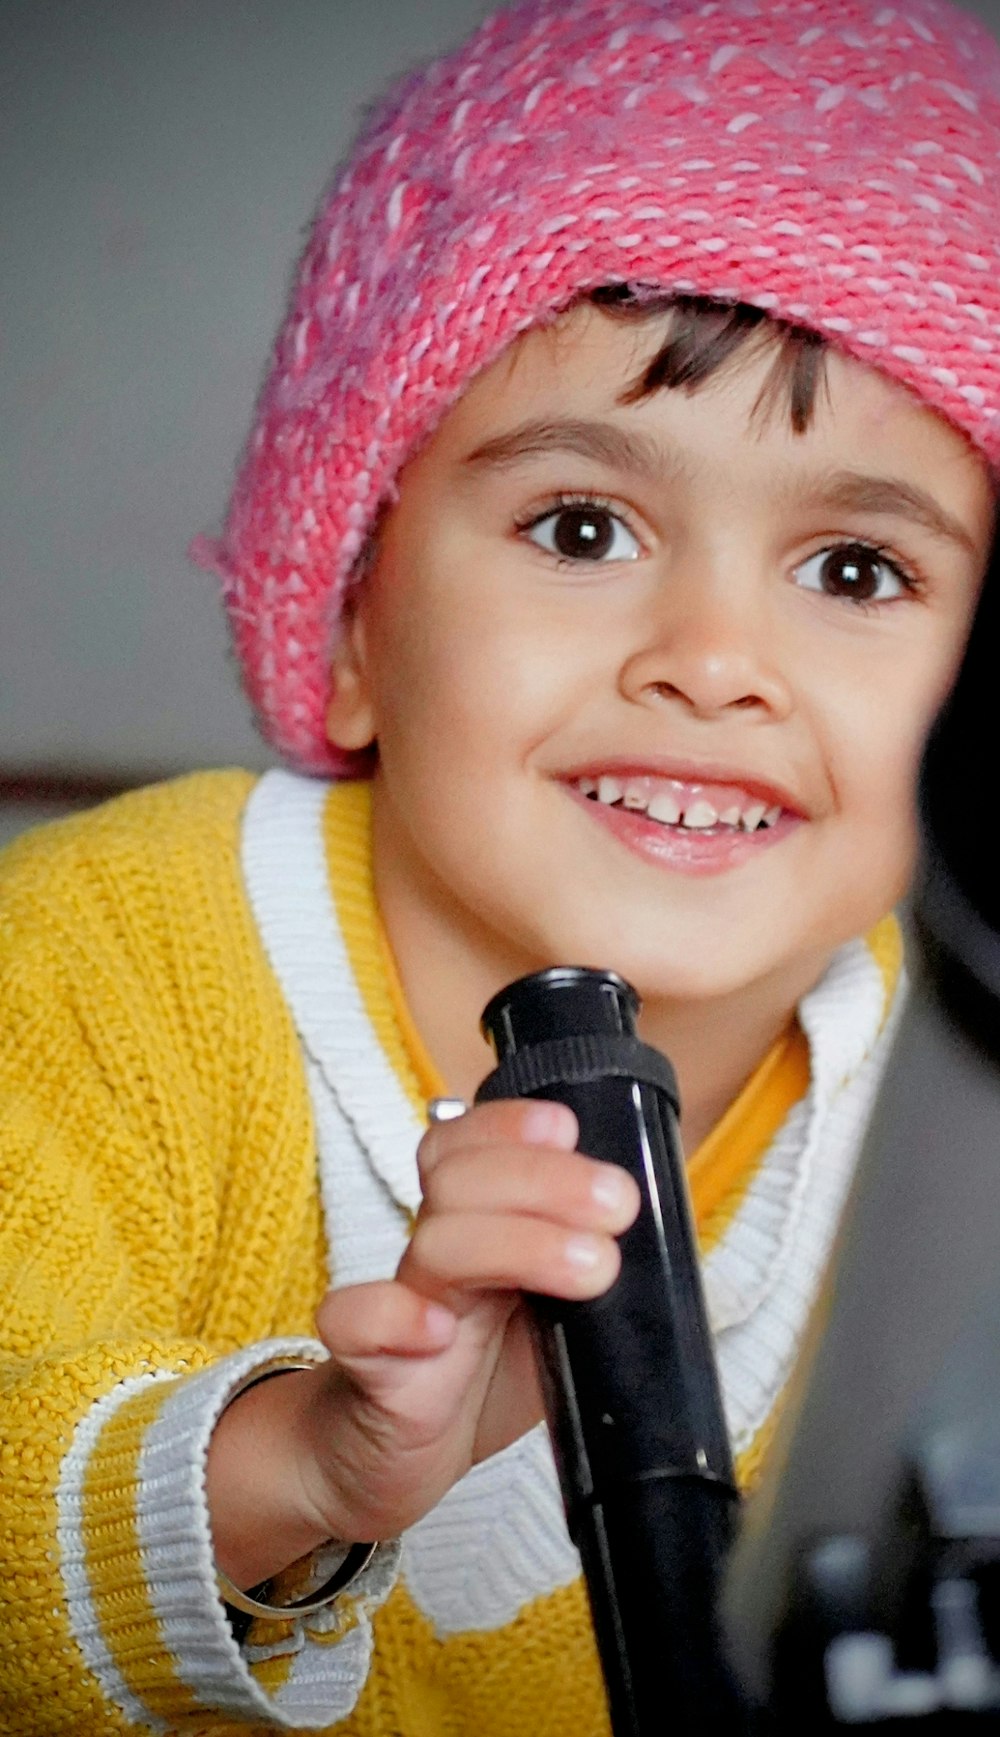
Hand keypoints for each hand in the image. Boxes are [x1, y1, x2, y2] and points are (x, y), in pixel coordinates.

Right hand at [297, 1097, 639, 1544]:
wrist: (385, 1460)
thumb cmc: (476, 1380)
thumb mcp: (552, 1321)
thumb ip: (587, 1274)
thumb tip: (668, 1243)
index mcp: (479, 1226)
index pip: (475, 1145)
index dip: (513, 1126)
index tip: (569, 1130)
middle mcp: (437, 1251)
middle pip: (463, 1178)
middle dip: (546, 1179)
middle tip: (617, 1204)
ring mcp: (400, 1304)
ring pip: (435, 1241)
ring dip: (515, 1242)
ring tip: (588, 1270)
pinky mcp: (367, 1366)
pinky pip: (354, 1322)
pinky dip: (394, 1316)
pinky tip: (439, 1330)